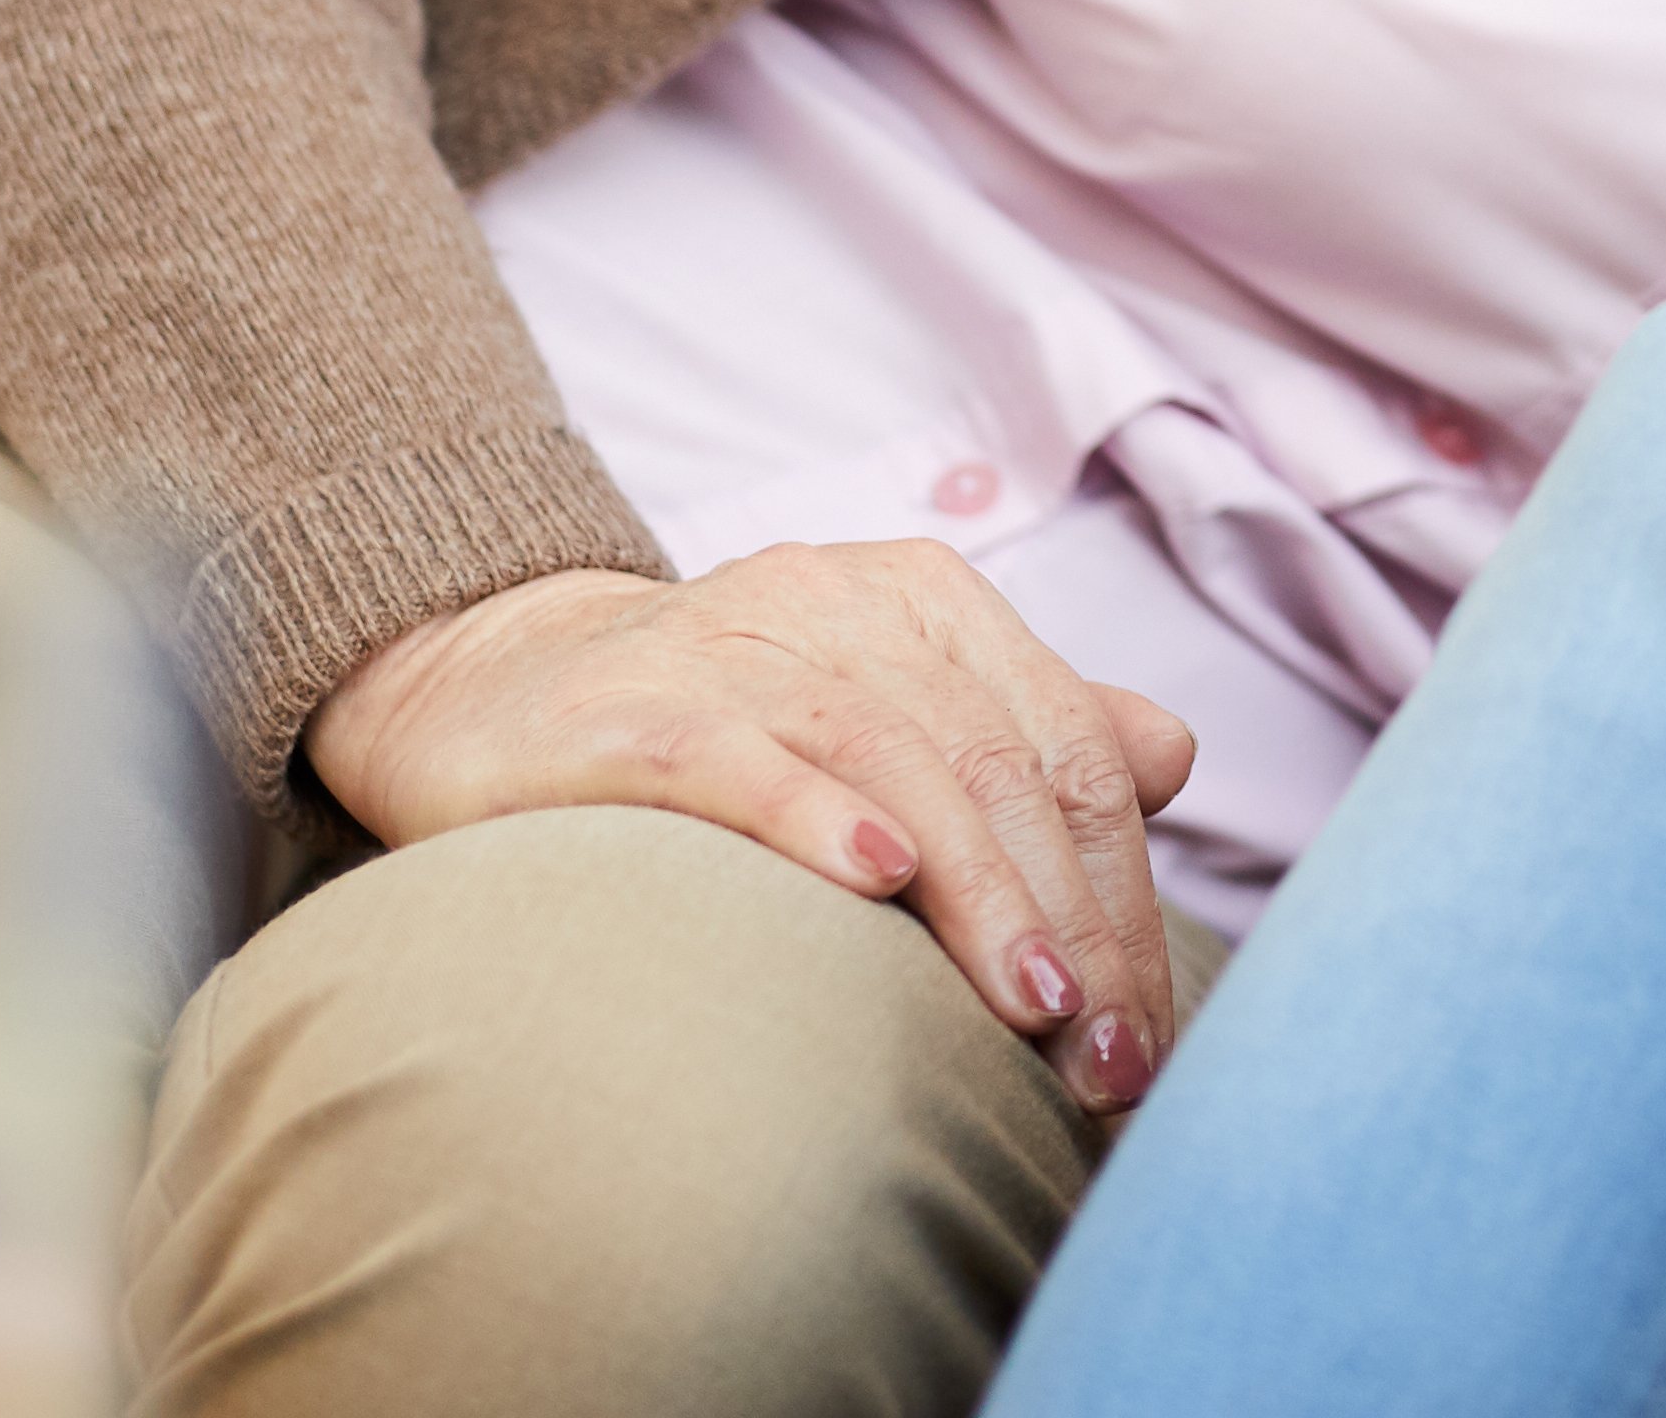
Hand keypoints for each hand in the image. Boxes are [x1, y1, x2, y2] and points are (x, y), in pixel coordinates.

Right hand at [301, 549, 1208, 1109]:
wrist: (491, 692)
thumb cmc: (721, 729)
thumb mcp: (886, 712)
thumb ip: (1024, 735)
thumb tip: (1175, 755)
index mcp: (931, 606)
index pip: (1070, 753)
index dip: (1123, 893)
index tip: (1142, 1035)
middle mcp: (846, 606)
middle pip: (1001, 764)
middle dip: (1072, 921)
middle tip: (1103, 1058)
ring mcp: (735, 646)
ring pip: (897, 760)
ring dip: (979, 891)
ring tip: (1035, 1009)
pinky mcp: (628, 709)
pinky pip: (738, 754)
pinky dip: (815, 813)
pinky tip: (878, 880)